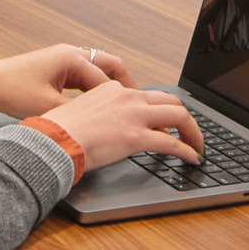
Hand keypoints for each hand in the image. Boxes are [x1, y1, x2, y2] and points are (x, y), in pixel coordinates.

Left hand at [0, 41, 127, 102]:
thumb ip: (77, 114)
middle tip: (137, 104)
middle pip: (110, 66)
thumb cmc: (10, 90)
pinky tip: (96, 105)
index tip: (134, 113)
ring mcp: (63, 59)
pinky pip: (85, 75)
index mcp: (72, 58)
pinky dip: (94, 88)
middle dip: (124, 85)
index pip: (107, 80)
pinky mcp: (56, 68)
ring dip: (109, 87)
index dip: (122, 100)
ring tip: (121, 106)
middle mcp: (71, 54)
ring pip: (98, 70)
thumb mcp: (48, 107)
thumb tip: (99, 124)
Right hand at [29, 80, 202, 180]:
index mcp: (112, 90)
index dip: (160, 111)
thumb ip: (101, 117)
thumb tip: (109, 132)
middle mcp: (127, 98)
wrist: (51, 141)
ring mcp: (134, 115)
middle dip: (184, 118)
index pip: (146, 96)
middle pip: (170, 101)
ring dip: (192, 132)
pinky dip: (187, 151)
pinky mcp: (137, 137)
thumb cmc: (58, 133)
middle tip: (189, 133)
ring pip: (178, 116)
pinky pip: (172, 144)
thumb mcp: (82, 115)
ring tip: (197, 146)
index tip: (165, 123)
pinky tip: (192, 159)